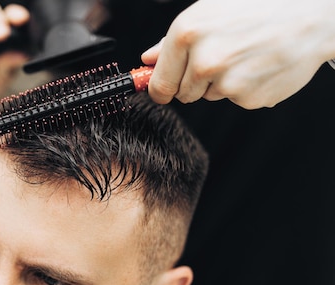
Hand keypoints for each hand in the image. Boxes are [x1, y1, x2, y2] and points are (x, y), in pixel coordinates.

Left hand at [141, 0, 334, 108]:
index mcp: (187, 34)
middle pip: (184, 94)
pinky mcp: (248, 98)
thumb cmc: (261, 5)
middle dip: (195, 81)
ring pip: (210, 96)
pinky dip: (244, 88)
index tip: (164, 89)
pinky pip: (235, 100)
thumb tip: (148, 60)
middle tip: (222, 55)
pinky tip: (259, 64)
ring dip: (221, 83)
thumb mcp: (209, 11)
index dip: (161, 89)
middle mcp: (204, 61)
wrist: (312, 13)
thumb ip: (172, 41)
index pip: (159, 83)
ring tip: (245, 54)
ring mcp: (227, 82)